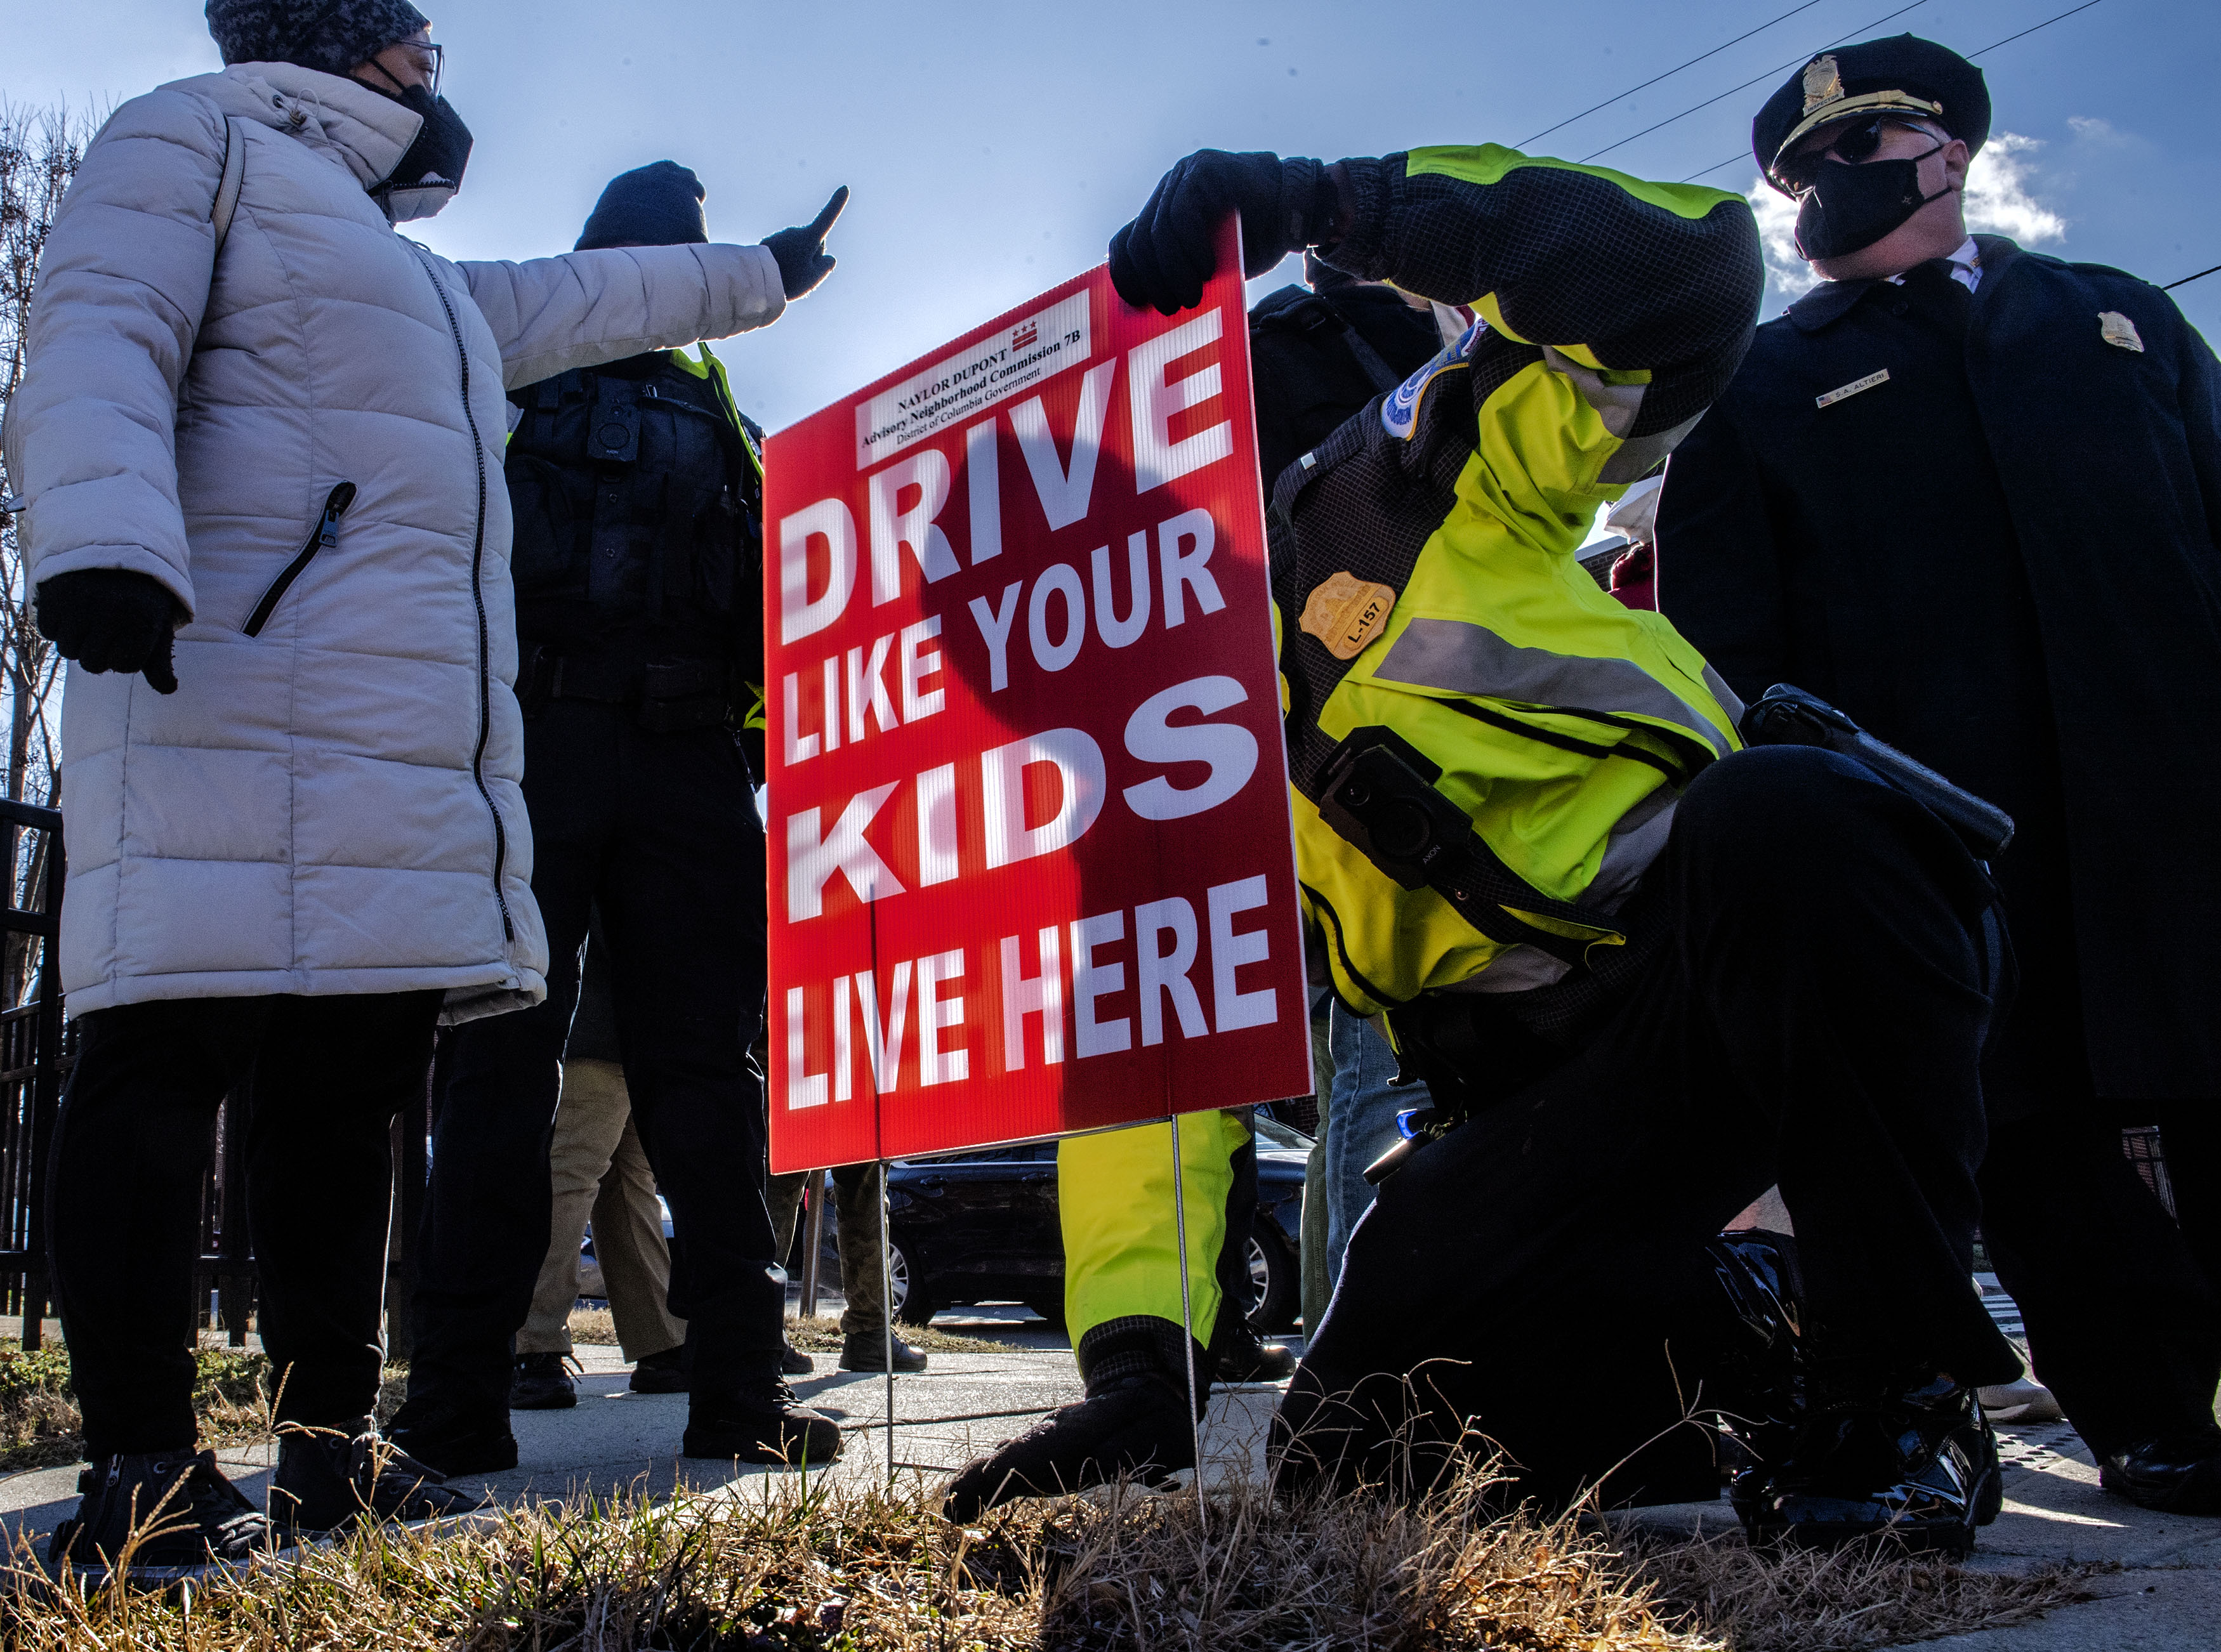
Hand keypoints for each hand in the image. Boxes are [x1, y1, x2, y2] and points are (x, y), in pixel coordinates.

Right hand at [35, 568, 182, 692]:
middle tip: (105, 627)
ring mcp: (80, 604)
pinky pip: (47, 631)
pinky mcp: (54, 595)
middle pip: (93, 664)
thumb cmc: (140, 595)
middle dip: (99, 652)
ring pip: (68, 650)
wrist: (112, 549)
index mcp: (143, 621)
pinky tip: (71, 609)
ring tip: (89, 617)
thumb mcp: (157, 623)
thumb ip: (160, 660)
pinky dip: (56, 625)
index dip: (125, 656)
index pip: (125, 666)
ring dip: (76, 640)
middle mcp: (112, 613)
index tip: (128, 636)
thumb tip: (169, 690)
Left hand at [761, 186, 848, 299]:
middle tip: (803, 275)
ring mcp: (781, 236)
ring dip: (797, 261)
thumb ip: (826, 266)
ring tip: (787, 277)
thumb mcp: (814, 277)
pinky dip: (784, 261)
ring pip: (798, 248)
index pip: (827, 218)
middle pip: (813, 243)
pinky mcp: (769, 242)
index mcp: (809, 237)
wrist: (754, 281)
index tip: (844, 188)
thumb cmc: (788, 280)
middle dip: (813, 256)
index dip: (837, 204)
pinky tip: (777, 273)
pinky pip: (783, 252)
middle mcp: (795, 232)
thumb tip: (829, 258)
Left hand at [1108, 150, 1329, 314]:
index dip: (1126, 276)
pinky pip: (1183, 214)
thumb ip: (1183, 274)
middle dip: (1153, 281)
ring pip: (1159, 231)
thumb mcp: (1211, 264)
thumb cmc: (1257, 241)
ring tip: (1194, 296)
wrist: (1301, 211)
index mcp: (1163, 210)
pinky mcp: (1205, 170)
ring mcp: (1185, 175)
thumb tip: (1154, 308)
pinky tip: (1208, 269)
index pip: (1124, 242)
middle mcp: (1169, 189)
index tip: (1140, 305)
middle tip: (1173, 308)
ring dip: (1174, 271)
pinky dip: (1191, 248)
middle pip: (1139, 240)